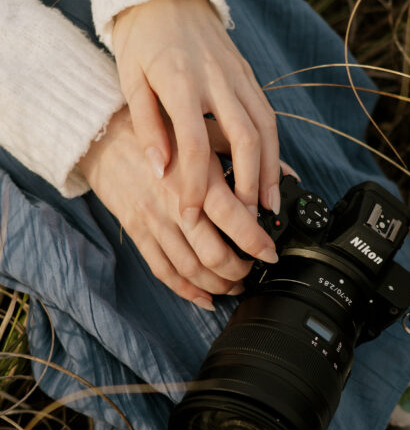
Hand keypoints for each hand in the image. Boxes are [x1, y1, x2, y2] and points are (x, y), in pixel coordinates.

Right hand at [78, 106, 277, 307]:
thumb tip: (285, 174)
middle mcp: (175, 203)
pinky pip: (164, 271)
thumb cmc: (160, 132)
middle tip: (252, 270)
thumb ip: (242, 156)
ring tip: (233, 284)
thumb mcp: (204, 136)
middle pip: (213, 254)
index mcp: (196, 177)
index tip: (270, 252)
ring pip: (190, 269)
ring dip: (217, 284)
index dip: (256, 242)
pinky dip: (187, 290)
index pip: (233, 218)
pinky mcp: (138, 232)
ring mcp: (154, 221)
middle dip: (239, 271)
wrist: (103, 133)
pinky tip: (204, 296)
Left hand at [111, 0, 280, 235]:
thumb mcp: (131, 82)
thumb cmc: (141, 41)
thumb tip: (161, 171)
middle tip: (246, 219)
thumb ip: (146, 127)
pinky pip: (268, 117)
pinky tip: (270, 174)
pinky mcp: (249, 75)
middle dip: (248, 185)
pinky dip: (274, 150)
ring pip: (266, 130)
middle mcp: (217, 79)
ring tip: (268, 206)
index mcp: (181, 82)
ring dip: (270, 172)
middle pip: (245, 141)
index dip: (195, 185)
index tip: (191, 214)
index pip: (195, 146)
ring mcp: (238, 76)